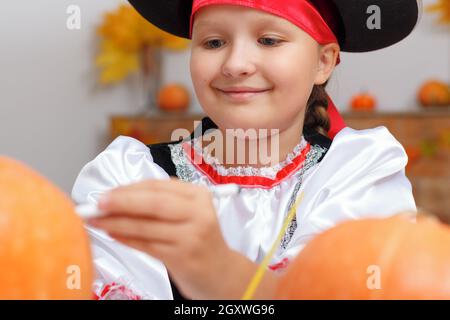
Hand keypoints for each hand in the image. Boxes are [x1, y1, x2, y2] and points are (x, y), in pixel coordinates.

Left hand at [88, 178, 234, 298]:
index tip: (107, 192)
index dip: (128, 188)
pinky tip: (113, 234)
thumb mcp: (189, 213)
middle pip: (152, 203)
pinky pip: (147, 245)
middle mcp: (198, 213)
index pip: (158, 186)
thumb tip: (119, 196)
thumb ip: (161, 202)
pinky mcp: (183, 257)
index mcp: (198, 195)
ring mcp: (191, 236)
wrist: (221, 272)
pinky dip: (127, 239)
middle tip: (96, 204)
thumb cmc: (199, 239)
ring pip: (146, 226)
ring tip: (97, 221)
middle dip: (120, 202)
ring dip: (116, 223)